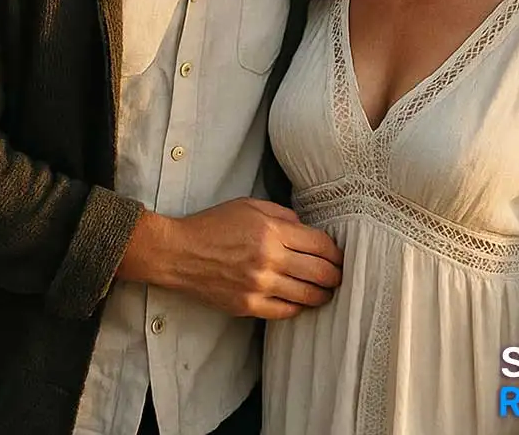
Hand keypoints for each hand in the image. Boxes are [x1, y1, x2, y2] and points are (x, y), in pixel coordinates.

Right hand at [117, 197, 342, 319]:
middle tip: (339, 276)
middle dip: (336, 275)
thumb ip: (283, 215)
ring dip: (322, 295)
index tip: (339, 255)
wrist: (179, 253)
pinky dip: (299, 307)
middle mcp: (269, 259)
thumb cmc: (213, 224)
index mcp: (272, 231)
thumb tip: (307, 230)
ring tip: (326, 292)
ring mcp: (259, 286)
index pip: (320, 244)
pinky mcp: (248, 306)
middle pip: (320, 273)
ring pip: (307, 296)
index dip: (336, 252)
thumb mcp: (250, 206)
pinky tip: (301, 301)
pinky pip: (286, 312)